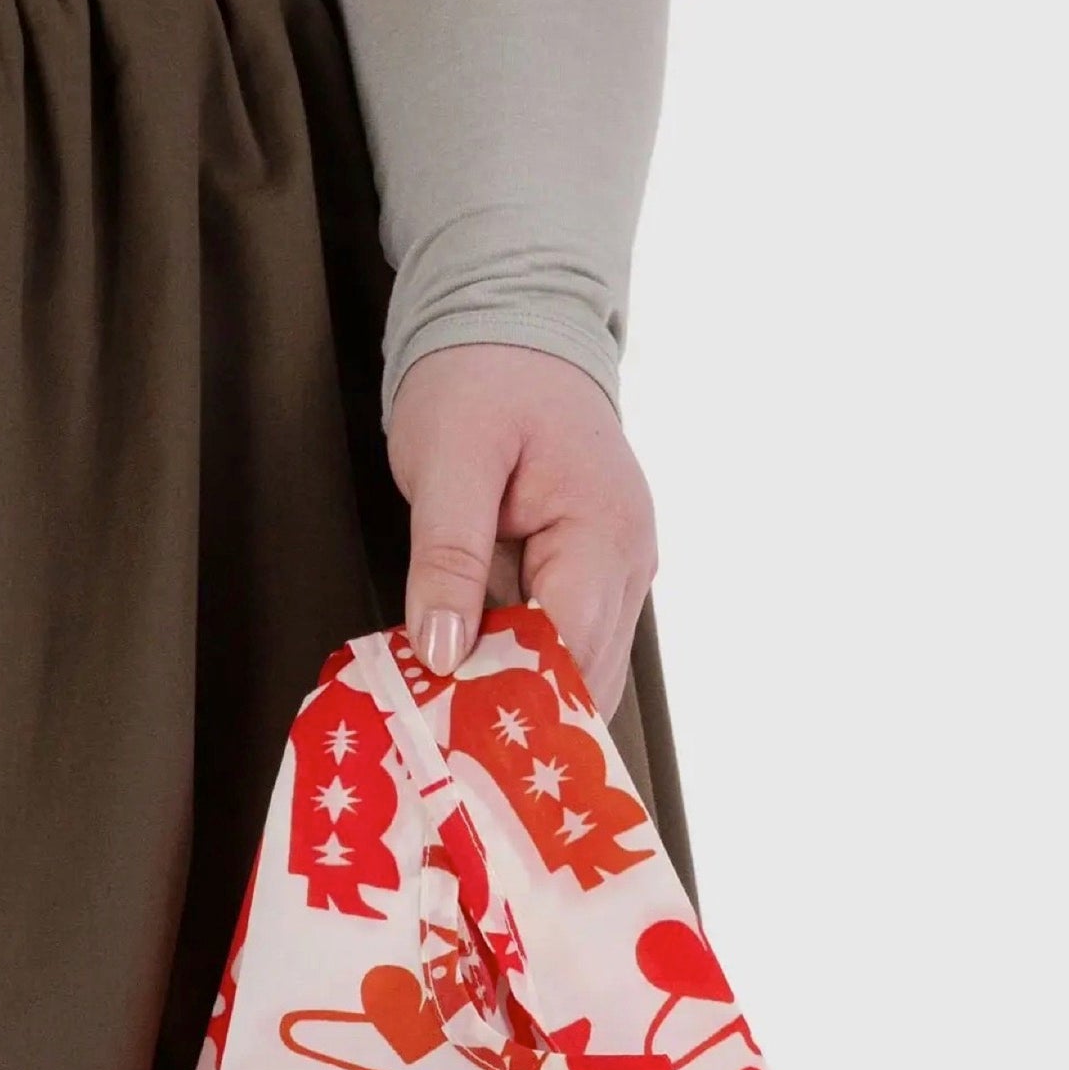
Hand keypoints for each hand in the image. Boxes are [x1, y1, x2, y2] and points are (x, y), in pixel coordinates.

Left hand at [387, 345, 657, 718]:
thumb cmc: (482, 377)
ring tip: (447, 721)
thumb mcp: (448, 459)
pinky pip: (561, 647)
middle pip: (583, 677)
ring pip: (576, 674)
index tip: (449, 731)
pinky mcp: (591, 580)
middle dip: (516, 712)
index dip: (513, 698)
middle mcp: (628, 563)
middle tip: (440, 744)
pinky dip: (516, 671)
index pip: (570, 650)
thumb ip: (447, 556)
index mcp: (604, 532)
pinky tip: (467, 684)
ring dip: (516, 699)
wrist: (511, 325)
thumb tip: (444, 650)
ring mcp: (617, 575)